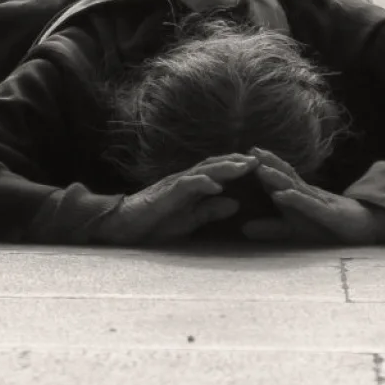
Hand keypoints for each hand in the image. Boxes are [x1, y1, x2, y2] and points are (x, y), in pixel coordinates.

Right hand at [94, 154, 259, 244]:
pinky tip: (217, 185)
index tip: (262, 168)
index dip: (239, 168)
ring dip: (226, 167)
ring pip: (204, 170)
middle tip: (261, 159)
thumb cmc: (154, 223)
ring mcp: (174, 185)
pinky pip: (186, 186)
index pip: (218, 172)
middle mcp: (185, 180)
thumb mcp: (189, 220)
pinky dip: (202, 183)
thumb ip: (209, 211)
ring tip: (246, 166)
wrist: (122, 225)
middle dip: (238, 161)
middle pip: (215, 165)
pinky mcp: (165, 194)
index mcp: (192, 186)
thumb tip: (235, 204)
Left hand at [241, 148, 384, 243]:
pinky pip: (308, 205)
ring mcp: (318, 201)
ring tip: (259, 168)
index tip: (237, 157)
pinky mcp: (327, 214)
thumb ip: (271, 228)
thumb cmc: (328, 227)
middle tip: (248, 151)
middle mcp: (306, 193)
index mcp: (297, 194)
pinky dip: (293, 199)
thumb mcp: (295, 230)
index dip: (260, 166)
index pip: (277, 177)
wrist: (365, 228)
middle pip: (285, 174)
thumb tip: (243, 229)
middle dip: (267, 162)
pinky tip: (280, 195)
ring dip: (276, 176)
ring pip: (294, 186)